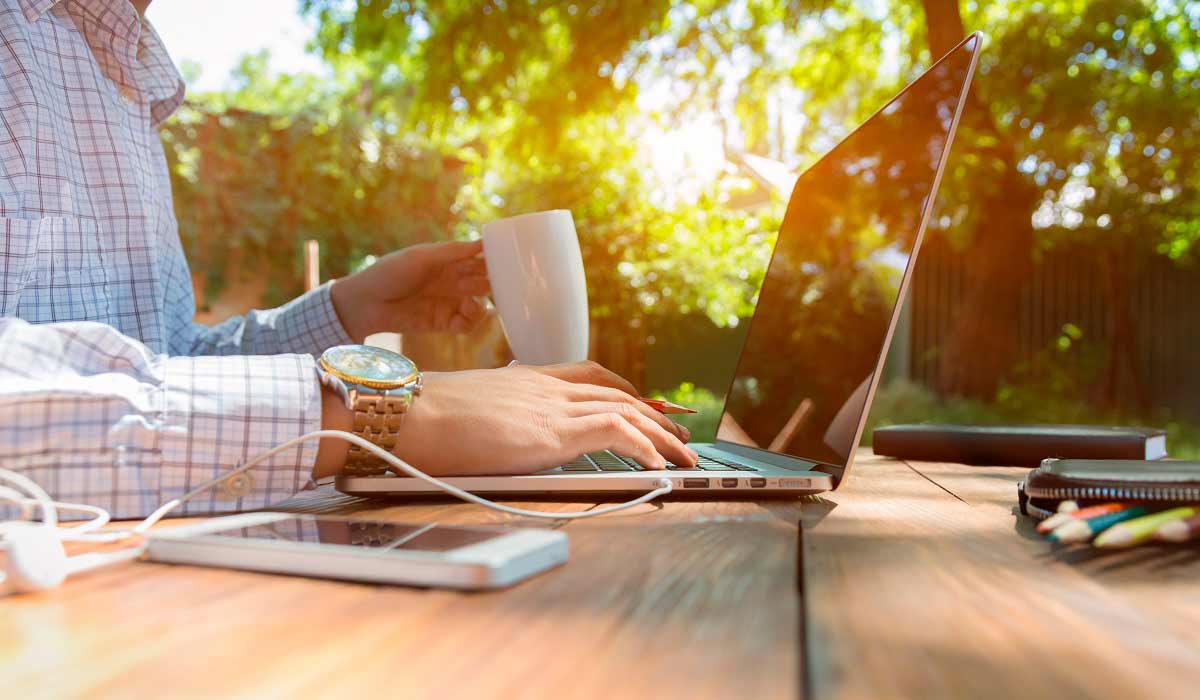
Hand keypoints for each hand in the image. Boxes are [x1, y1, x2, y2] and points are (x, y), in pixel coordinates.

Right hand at [315, 361, 696, 477]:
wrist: (403, 414)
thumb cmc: (419, 415)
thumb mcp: (466, 406)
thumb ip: (492, 413)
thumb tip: (497, 432)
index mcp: (525, 377)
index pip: (589, 375)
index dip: (623, 389)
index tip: (644, 403)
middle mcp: (543, 386)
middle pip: (615, 393)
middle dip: (654, 413)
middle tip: (680, 432)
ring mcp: (548, 407)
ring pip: (624, 411)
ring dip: (660, 435)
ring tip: (684, 457)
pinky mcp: (549, 432)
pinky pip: (613, 432)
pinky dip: (642, 446)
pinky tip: (658, 464)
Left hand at [330, 240, 490, 340]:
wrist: (366, 303)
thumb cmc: (389, 272)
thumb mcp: (421, 257)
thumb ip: (452, 252)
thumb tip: (482, 243)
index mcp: (448, 262)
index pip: (479, 260)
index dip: (492, 262)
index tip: (503, 263)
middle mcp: (453, 282)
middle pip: (483, 283)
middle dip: (489, 284)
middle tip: (482, 285)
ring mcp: (449, 303)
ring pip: (480, 306)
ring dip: (481, 304)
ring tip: (469, 302)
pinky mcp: (443, 323)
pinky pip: (467, 325)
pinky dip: (472, 322)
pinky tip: (464, 316)